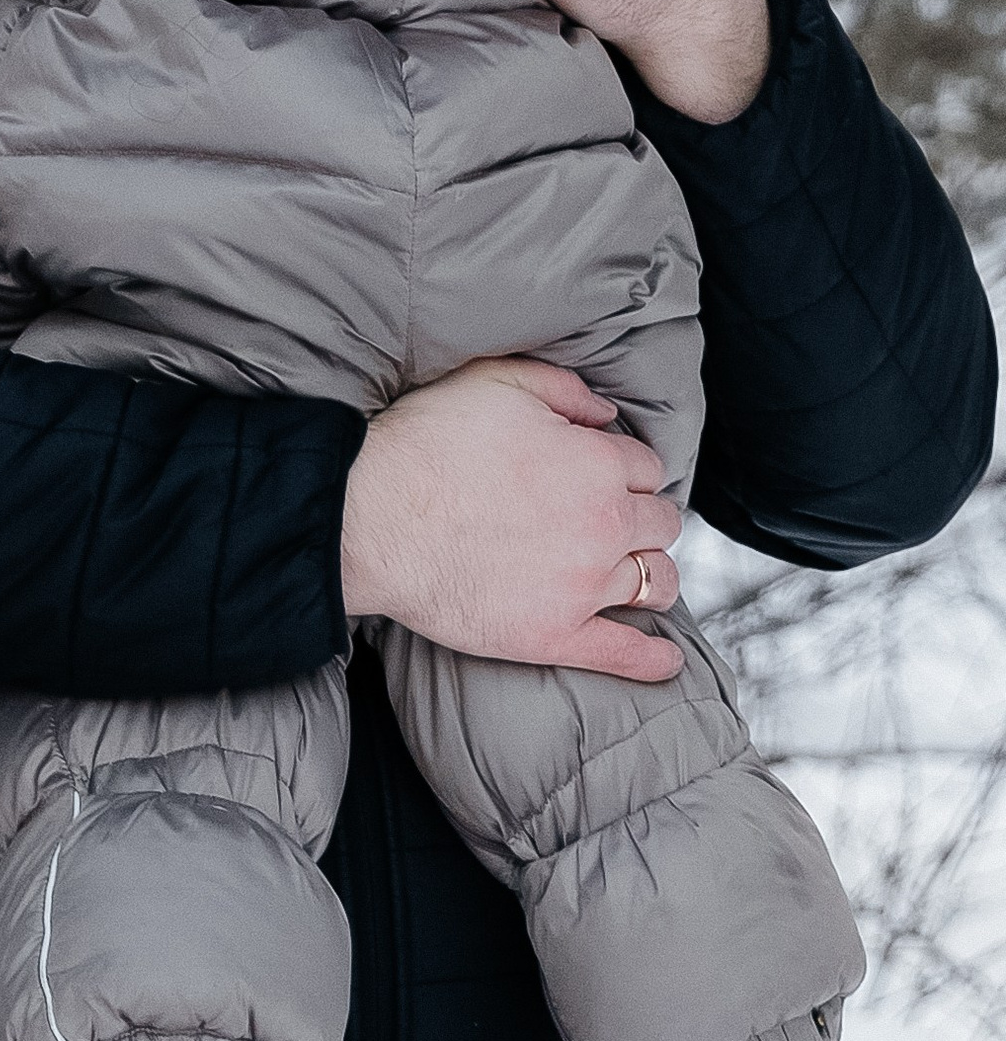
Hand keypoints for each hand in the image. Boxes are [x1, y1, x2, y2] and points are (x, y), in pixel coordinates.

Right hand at [341, 358, 684, 684]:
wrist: (375, 518)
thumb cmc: (426, 444)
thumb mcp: (495, 382)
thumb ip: (562, 388)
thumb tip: (607, 412)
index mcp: (597, 463)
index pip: (644, 464)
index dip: (621, 465)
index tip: (600, 472)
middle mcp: (604, 525)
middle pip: (661, 522)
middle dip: (643, 516)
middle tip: (614, 518)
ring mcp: (583, 585)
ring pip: (656, 582)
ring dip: (652, 573)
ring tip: (636, 574)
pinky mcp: (555, 635)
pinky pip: (626, 653)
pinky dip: (653, 658)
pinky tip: (665, 658)